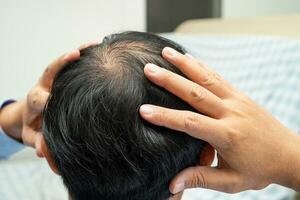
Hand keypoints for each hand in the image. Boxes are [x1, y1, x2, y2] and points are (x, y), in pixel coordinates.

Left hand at [0, 41, 97, 156]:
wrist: (31, 114)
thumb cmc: (35, 126)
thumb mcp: (33, 137)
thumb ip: (39, 143)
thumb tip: (45, 153)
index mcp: (35, 101)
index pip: (39, 98)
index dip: (46, 99)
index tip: (53, 99)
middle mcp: (44, 85)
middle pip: (50, 71)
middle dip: (62, 62)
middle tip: (75, 54)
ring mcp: (53, 78)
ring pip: (62, 62)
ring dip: (77, 52)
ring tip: (92, 44)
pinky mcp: (61, 74)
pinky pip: (71, 61)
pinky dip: (82, 51)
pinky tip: (96, 45)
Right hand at [139, 47, 299, 192]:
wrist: (290, 155)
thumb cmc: (261, 169)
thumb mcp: (231, 181)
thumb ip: (200, 179)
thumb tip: (172, 185)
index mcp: (227, 135)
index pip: (189, 123)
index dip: (165, 116)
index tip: (144, 110)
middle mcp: (231, 113)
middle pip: (195, 93)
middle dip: (169, 80)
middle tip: (148, 69)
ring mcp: (237, 100)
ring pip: (206, 78)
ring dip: (185, 64)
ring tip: (166, 52)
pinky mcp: (241, 95)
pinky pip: (218, 77)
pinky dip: (202, 66)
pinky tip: (190, 58)